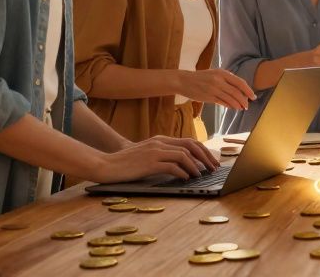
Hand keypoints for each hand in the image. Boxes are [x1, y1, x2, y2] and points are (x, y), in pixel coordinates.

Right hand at [87, 135, 219, 182]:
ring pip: (183, 155)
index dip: (203, 151)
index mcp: (160, 139)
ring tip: (201, 175)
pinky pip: (172, 166)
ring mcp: (154, 152)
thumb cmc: (126, 163)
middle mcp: (159, 143)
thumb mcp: (147, 154)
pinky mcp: (149, 163)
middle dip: (205, 157)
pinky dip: (183, 172)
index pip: (189, 141)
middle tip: (213, 168)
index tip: (211, 161)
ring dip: (196, 166)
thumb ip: (163, 155)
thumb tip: (183, 165)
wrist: (106, 165)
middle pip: (191, 146)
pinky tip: (187, 178)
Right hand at [177, 68, 256, 109]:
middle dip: (244, 100)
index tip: (253, 96)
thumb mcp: (215, 74)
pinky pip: (222, 102)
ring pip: (230, 98)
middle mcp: (219, 80)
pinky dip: (229, 105)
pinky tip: (232, 107)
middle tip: (248, 105)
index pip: (239, 82)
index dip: (248, 90)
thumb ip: (226, 80)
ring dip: (238, 104)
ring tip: (241, 108)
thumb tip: (239, 90)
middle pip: (236, 92)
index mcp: (222, 73)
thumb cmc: (201, 77)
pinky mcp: (208, 97)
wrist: (184, 80)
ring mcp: (213, 89)